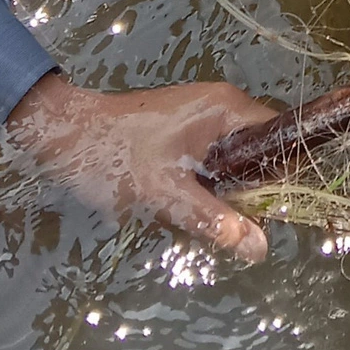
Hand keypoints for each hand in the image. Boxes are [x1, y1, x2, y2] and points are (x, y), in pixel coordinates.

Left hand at [5, 72, 276, 259]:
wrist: (68, 137)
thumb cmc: (119, 160)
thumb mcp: (168, 195)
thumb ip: (215, 220)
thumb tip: (260, 247)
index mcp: (226, 107)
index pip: (279, 134)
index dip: (281, 173)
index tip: (268, 209)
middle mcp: (221, 103)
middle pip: (259, 146)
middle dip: (249, 185)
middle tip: (229, 217)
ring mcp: (202, 112)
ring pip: (235, 154)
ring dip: (226, 185)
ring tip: (202, 210)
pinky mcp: (185, 125)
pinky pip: (214, 153)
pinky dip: (208, 179)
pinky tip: (187, 200)